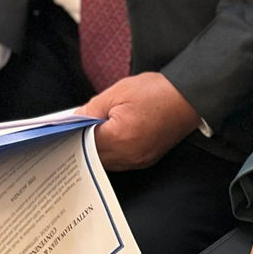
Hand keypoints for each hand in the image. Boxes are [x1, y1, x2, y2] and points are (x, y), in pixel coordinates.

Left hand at [81, 72, 200, 171]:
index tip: (63, 127)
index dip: (72, 133)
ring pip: (105, 162)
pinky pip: (120, 161)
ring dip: (96, 148)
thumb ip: (92, 108)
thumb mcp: (119, 92)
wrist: (189, 97)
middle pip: (93, 156)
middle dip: (82, 142)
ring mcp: (139, 160)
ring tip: (92, 130)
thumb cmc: (158, 92)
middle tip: (74, 128)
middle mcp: (129, 155)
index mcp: (120, 137)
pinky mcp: (146, 159)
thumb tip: (74, 119)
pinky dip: (111, 151)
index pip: (84, 142)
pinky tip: (109, 137)